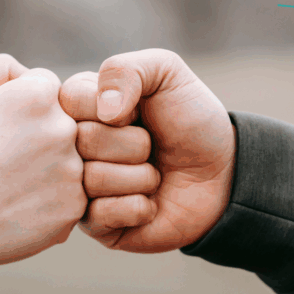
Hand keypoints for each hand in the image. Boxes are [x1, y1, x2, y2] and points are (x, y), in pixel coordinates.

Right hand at [0, 54, 85, 293]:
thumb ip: (1, 69)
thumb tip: (29, 72)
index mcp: (39, 94)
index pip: (45, 87)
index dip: (17, 108)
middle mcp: (65, 128)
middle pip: (61, 123)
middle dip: (35, 137)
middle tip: (0, 162)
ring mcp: (74, 170)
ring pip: (66, 160)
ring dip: (43, 169)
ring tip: (6, 186)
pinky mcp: (75, 207)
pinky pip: (67, 195)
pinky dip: (46, 201)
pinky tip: (15, 207)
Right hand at [59, 48, 234, 252]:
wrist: (224, 174)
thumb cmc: (191, 121)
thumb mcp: (166, 73)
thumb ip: (126, 69)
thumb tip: (103, 111)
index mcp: (79, 107)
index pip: (69, 99)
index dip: (112, 106)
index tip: (136, 111)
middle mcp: (72, 147)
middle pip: (82, 140)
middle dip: (133, 143)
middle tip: (151, 147)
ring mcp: (80, 187)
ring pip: (92, 179)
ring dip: (140, 176)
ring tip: (154, 175)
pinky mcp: (94, 224)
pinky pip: (101, 215)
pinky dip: (137, 206)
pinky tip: (149, 203)